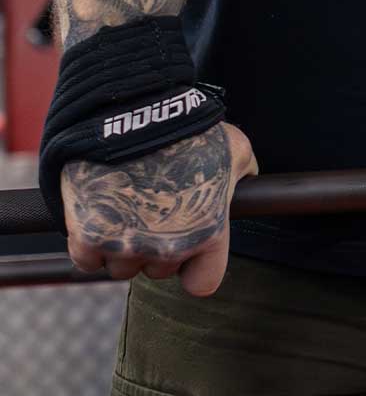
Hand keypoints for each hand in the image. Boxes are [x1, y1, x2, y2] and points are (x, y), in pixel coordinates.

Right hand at [61, 122, 257, 295]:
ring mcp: (126, 245)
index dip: (194, 268)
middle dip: (155, 249)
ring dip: (122, 247)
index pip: (203, 283)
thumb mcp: (235, 149)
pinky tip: (97, 217)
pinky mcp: (86, 237)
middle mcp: (168, 249)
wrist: (133, 112)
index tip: (187, 250)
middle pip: (158, 271)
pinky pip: (86, 258)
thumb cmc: (189, 129)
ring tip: (125, 211)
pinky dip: (89, 243)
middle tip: (151, 215)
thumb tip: (250, 180)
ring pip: (121, 267)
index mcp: (208, 235)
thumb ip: (245, 173)